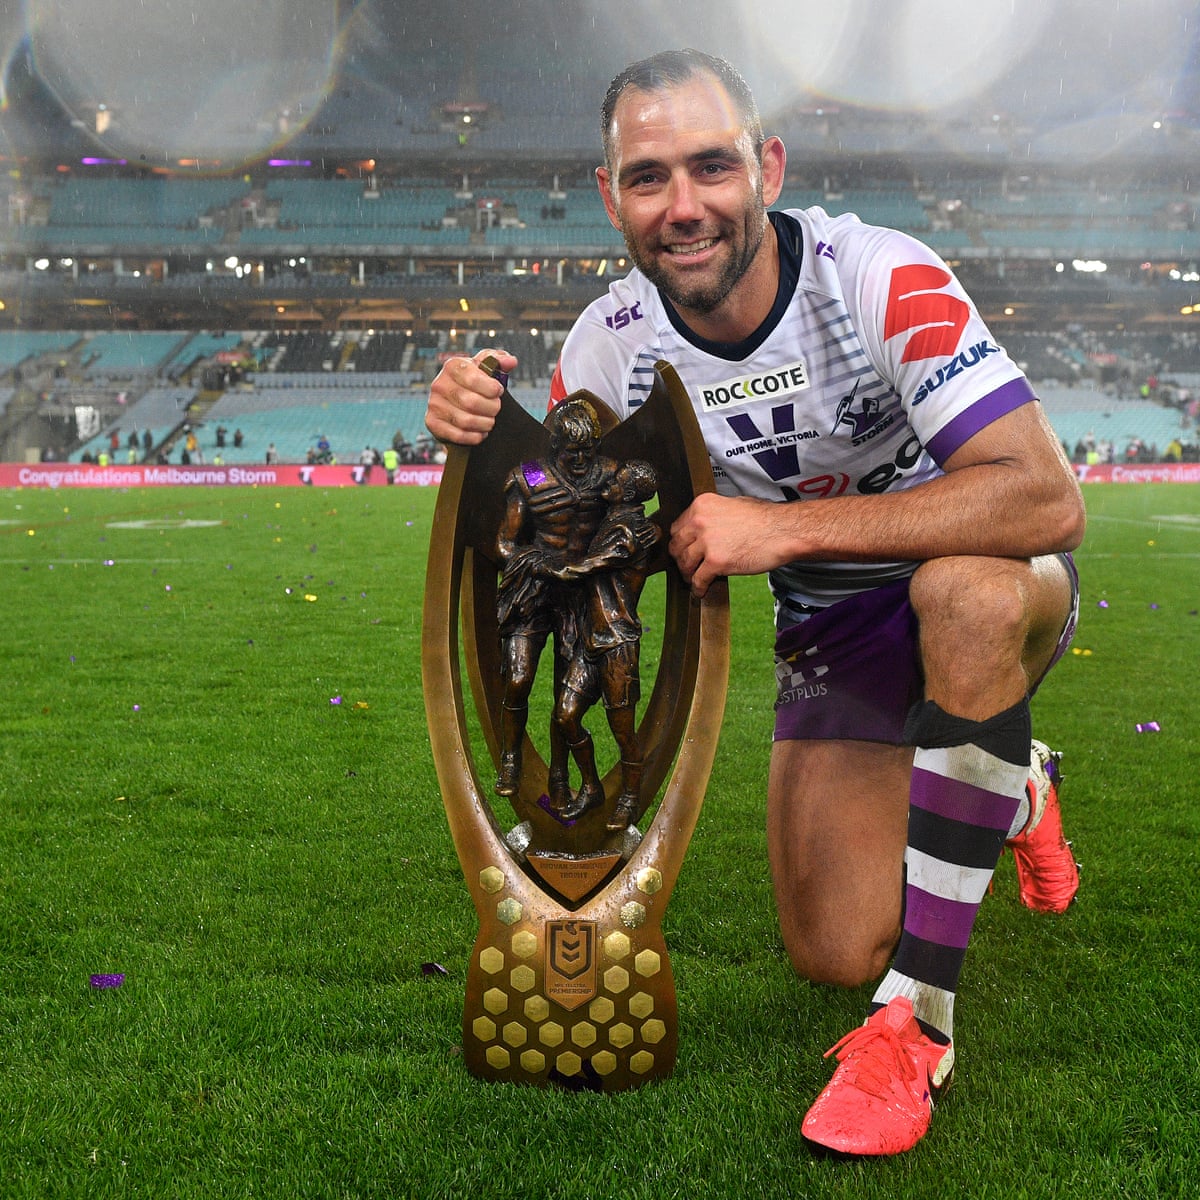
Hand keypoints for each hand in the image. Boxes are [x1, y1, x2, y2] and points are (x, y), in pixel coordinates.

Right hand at [424, 349, 517, 444]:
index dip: (491, 388)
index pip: (473, 379)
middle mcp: (440, 384)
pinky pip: (458, 435)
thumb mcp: (485, 367)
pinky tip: (480, 432)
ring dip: (485, 424)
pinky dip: (475, 436)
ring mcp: (434, 404)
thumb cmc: (474, 383)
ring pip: (466, 421)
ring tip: (490, 421)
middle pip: (471, 402)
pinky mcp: (433, 423)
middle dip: (491, 408)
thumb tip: (510, 361)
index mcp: (452, 366)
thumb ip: (498, 360)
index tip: (498, 391)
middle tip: (496, 408)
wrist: (456, 402)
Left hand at [669, 493, 792, 596]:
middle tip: (685, 566)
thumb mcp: (732, 505)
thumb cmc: (765, 519)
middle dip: (680, 558)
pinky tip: (701, 590)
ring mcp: (707, 542)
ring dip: (687, 574)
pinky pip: (698, 579)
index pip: (678, 527)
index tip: (683, 549)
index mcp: (702, 506)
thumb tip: (704, 527)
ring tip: (692, 579)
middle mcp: (700, 522)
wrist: (783, 531)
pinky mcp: (716, 562)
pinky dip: (698, 587)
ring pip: (685, 563)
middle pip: (677, 545)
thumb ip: (713, 515)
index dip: (680, 541)